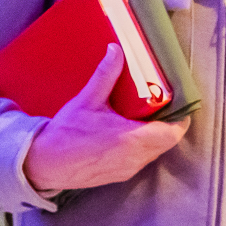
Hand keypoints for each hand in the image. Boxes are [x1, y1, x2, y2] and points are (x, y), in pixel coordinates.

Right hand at [22, 46, 188, 194]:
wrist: (45, 163)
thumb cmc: (66, 133)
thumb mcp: (87, 100)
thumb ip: (106, 74)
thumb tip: (116, 50)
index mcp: (131, 139)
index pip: (172, 133)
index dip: (180, 119)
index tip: (178, 105)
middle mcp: (134, 158)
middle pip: (166, 142)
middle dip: (167, 124)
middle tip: (160, 106)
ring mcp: (127, 170)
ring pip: (154, 152)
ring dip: (154, 136)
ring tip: (143, 117)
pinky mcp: (119, 176)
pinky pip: (141, 160)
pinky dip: (142, 146)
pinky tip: (128, 133)